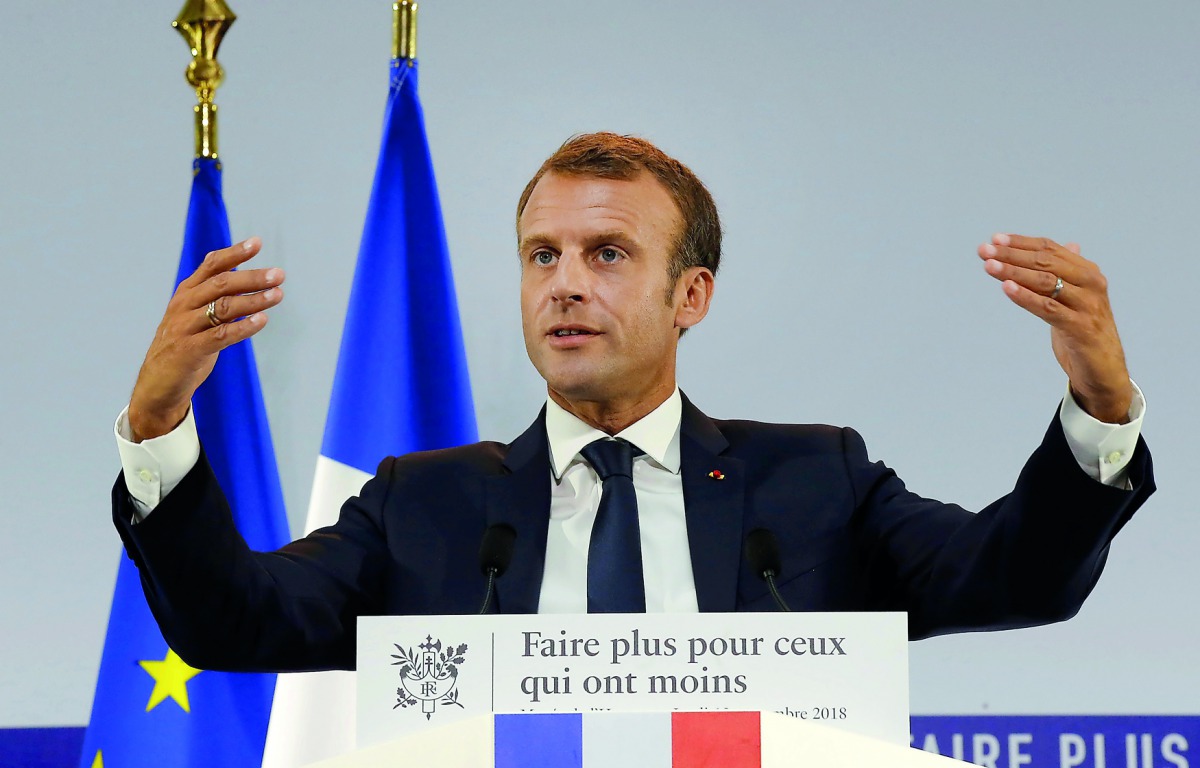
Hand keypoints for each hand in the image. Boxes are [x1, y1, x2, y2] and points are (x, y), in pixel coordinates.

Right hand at [128, 237, 283, 440]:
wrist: (157, 384)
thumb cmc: (183, 346)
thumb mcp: (195, 315)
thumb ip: (213, 295)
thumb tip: (239, 274)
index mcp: (186, 293)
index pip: (211, 266)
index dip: (234, 253)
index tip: (257, 243)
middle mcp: (183, 305)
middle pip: (221, 284)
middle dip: (252, 277)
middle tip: (279, 274)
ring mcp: (184, 327)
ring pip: (223, 307)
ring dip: (254, 300)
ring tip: (277, 295)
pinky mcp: (189, 350)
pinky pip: (220, 335)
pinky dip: (243, 327)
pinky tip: (262, 321)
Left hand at [979, 233, 1131, 423]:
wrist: (1104, 369)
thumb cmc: (1083, 331)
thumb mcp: (1073, 298)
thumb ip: (1067, 273)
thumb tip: (1069, 245)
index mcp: (1088, 272)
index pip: (1050, 249)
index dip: (1021, 243)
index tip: (994, 240)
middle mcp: (1091, 284)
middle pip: (1045, 262)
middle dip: (1012, 255)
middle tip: (983, 251)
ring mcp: (1088, 305)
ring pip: (1045, 281)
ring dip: (1013, 272)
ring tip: (989, 266)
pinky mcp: (1081, 328)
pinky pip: (1048, 308)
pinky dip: (1025, 297)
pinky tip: (1006, 288)